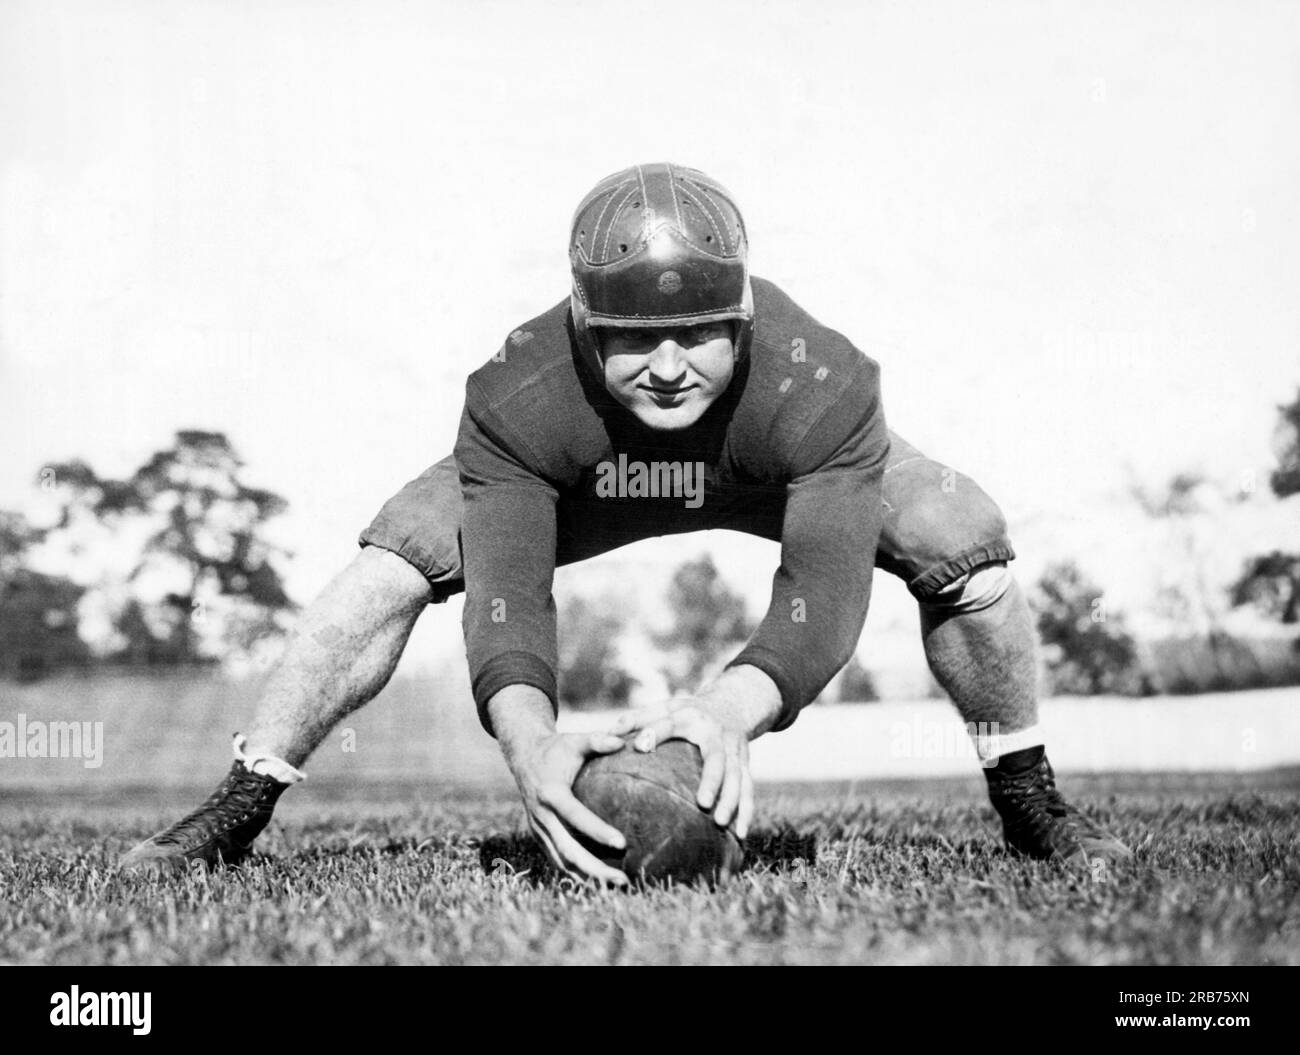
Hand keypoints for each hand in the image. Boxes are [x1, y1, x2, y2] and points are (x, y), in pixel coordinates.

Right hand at [506, 730, 630, 885]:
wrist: (524, 757)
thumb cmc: (556, 749)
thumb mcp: (574, 741)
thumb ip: (598, 740)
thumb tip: (623, 742)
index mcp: (551, 793)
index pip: (576, 816)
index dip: (597, 831)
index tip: (622, 843)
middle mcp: (542, 816)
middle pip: (568, 850)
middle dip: (595, 869)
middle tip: (624, 879)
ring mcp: (538, 829)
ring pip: (562, 861)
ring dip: (588, 878)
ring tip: (618, 885)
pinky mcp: (539, 836)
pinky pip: (558, 859)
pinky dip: (577, 873)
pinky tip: (601, 881)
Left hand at [611, 697, 755, 838]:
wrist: (732, 705)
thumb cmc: (688, 713)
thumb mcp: (664, 709)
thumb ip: (636, 719)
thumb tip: (607, 734)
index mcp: (690, 718)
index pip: (669, 724)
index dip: (654, 733)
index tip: (639, 746)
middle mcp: (716, 734)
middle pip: (717, 758)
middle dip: (712, 780)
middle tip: (703, 803)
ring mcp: (735, 750)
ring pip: (738, 777)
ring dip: (732, 801)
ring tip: (721, 823)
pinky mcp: (745, 764)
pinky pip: (749, 789)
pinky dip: (747, 811)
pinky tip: (741, 835)